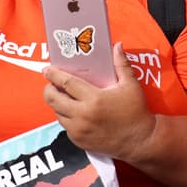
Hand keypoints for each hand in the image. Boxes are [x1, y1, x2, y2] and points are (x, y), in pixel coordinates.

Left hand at [43, 44, 155, 160]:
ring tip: (62, 96)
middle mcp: (83, 115)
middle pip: (53, 99)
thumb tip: (117, 45)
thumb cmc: (136, 111)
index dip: (54, 75)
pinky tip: (72, 111)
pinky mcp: (79, 141)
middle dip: (48, 89)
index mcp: (94, 99)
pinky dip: (65, 117)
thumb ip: (121, 63)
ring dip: (57, 103)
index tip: (47, 69)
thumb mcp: (130, 84)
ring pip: (57, 113)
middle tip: (50, 83)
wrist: (140, 140)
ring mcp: (79, 130)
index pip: (66, 83)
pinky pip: (65, 127)